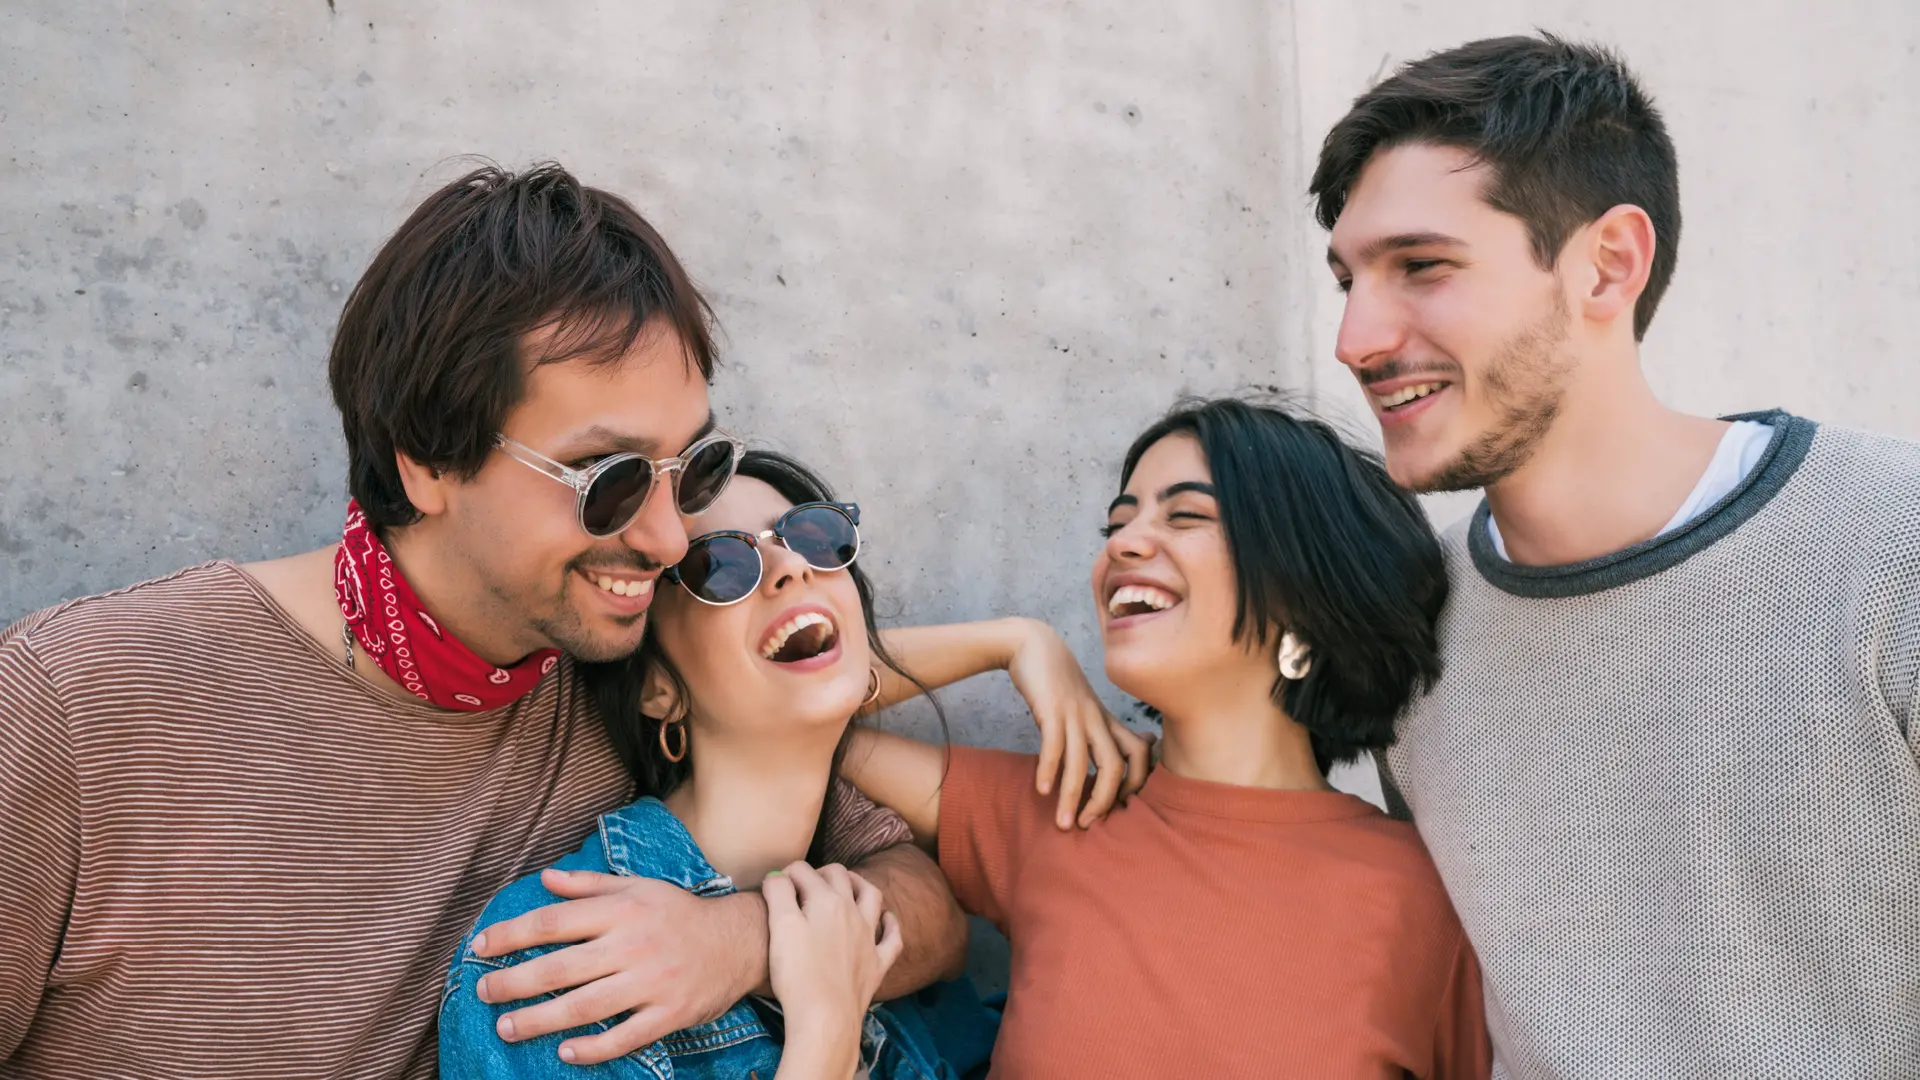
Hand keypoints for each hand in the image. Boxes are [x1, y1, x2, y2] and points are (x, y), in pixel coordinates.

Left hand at [468, 869, 763, 1064]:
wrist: (740, 941)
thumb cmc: (679, 913)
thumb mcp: (638, 887)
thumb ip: (589, 885)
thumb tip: (545, 878)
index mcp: (621, 910)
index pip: (552, 922)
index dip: (511, 934)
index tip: (480, 946)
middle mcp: (632, 945)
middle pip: (559, 968)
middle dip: (513, 983)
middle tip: (483, 993)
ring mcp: (651, 982)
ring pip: (584, 1006)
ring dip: (539, 1020)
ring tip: (507, 1027)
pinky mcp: (668, 1014)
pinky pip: (624, 1037)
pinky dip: (593, 1048)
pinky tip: (565, 1052)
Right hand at [764, 862, 900, 1078]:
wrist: (825, 1018)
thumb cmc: (798, 973)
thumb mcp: (780, 926)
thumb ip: (778, 893)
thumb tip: (778, 875)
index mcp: (826, 901)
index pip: (803, 872)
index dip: (785, 874)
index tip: (773, 886)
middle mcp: (852, 912)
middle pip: (839, 876)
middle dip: (821, 872)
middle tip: (804, 883)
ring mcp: (868, 938)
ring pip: (871, 896)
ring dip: (859, 884)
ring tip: (848, 883)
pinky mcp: (877, 964)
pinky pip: (891, 938)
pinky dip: (890, 925)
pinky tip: (886, 920)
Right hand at [1003, 618, 1154, 827]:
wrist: (1033, 645)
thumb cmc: (1060, 683)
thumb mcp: (1089, 706)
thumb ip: (1109, 730)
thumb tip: (1144, 746)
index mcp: (1107, 720)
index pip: (1140, 755)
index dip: (1137, 784)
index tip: (1118, 810)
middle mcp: (1096, 719)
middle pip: (1114, 765)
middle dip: (1104, 801)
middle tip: (1088, 825)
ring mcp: (1074, 713)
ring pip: (1081, 761)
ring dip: (1072, 796)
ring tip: (1063, 823)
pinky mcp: (1050, 708)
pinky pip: (1053, 744)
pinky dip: (1049, 769)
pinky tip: (1041, 790)